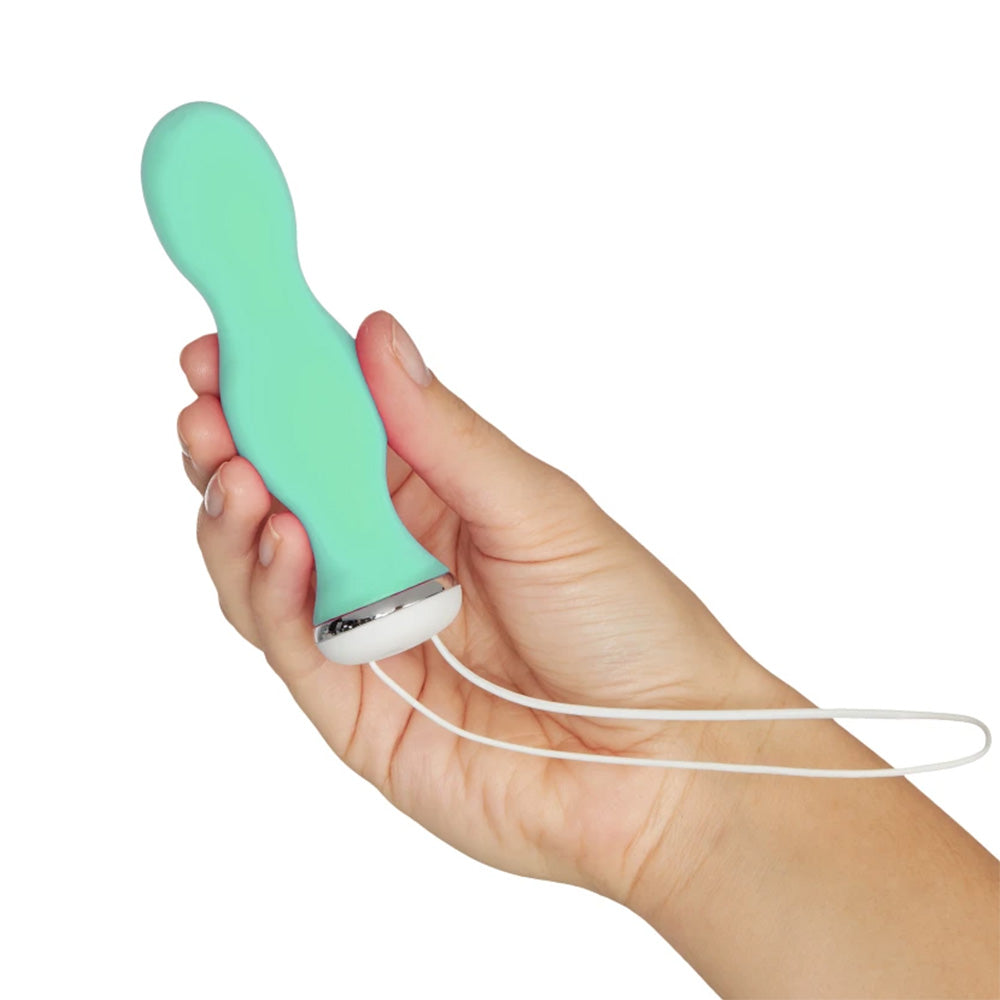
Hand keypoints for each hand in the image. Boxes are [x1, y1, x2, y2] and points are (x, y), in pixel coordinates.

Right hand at [176, 310, 773, 904]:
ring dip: (237, 518)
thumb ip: (445, 433)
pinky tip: (280, 540)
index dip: (281, 387)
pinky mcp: (356, 710)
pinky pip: (292, 647)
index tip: (231, 344)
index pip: (338, 433)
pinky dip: (272, 591)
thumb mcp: (540, 508)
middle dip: (235, 447)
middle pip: (286, 497)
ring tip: (236, 471)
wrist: (665, 764)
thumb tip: (379, 335)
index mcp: (437, 501)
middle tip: (206, 405)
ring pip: (266, 571)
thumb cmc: (629, 624)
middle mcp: (392, 563)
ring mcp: (369, 637)